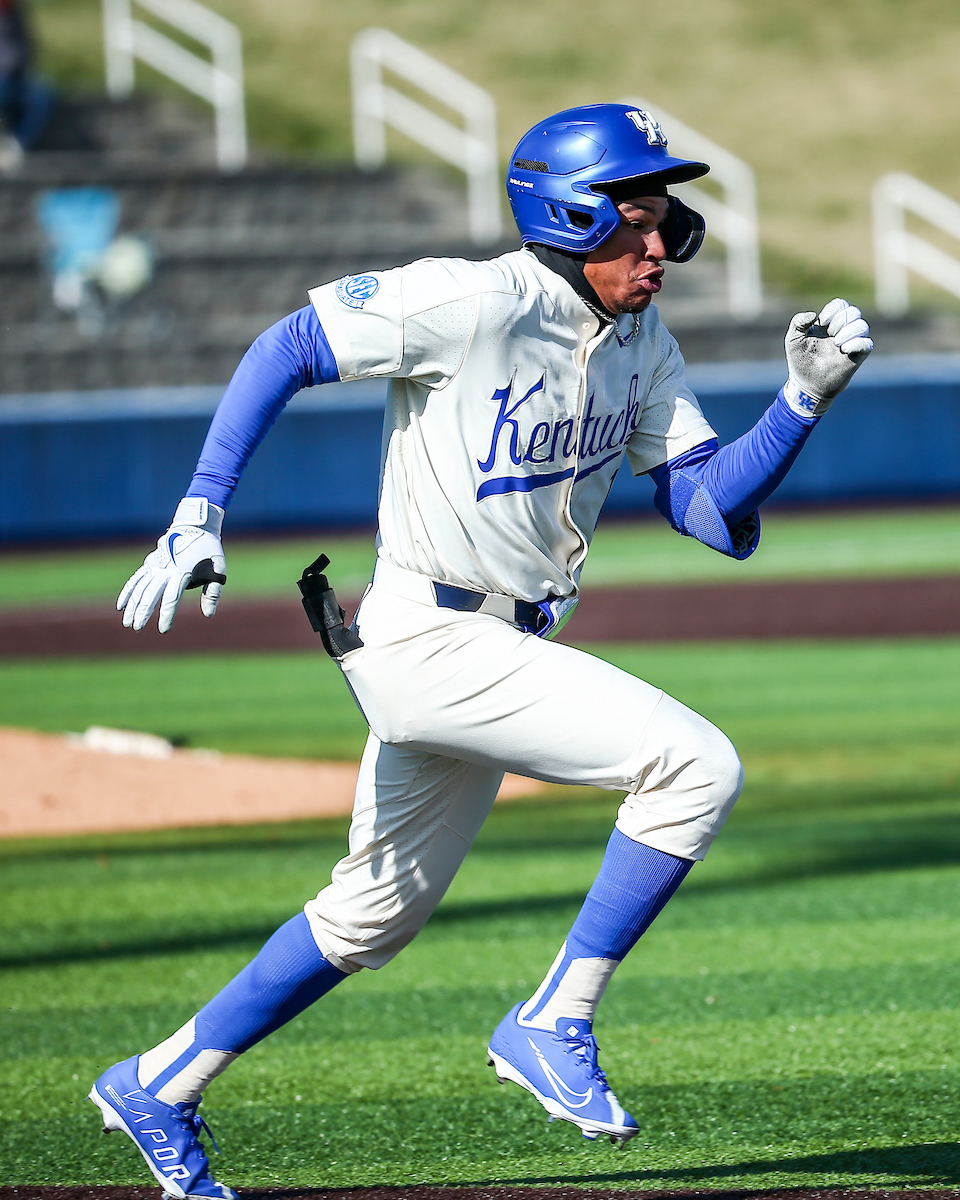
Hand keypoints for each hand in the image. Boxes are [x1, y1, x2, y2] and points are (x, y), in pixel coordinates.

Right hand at [118, 497, 226, 632]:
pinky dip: (127, 591)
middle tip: (137, 628)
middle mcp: (165, 569)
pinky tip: (120, 606)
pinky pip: (136, 578)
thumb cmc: (209, 549)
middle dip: (142, 612)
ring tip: (127, 623)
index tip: (163, 630)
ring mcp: (155, 565)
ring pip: (140, 588)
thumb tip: (208, 614)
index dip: (166, 615)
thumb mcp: (218, 568)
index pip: (171, 598)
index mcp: (182, 572)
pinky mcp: (151, 562)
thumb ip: (213, 592)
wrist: (195, 525)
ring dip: (132, 605)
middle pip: (150, 594)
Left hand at [783, 298, 873, 415]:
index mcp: (828, 324)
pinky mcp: (857, 357)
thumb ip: (798, 322)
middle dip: (840, 321)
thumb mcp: (793, 340)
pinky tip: (844, 351)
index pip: (840, 305)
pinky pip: (868, 343)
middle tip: (830, 335)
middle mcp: (842, 331)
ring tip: (836, 344)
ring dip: (849, 331)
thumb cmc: (799, 362)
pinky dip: (857, 343)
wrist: (806, 385)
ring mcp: (851, 343)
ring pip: (863, 326)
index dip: (833, 310)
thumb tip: (814, 315)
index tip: (822, 323)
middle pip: (853, 312)